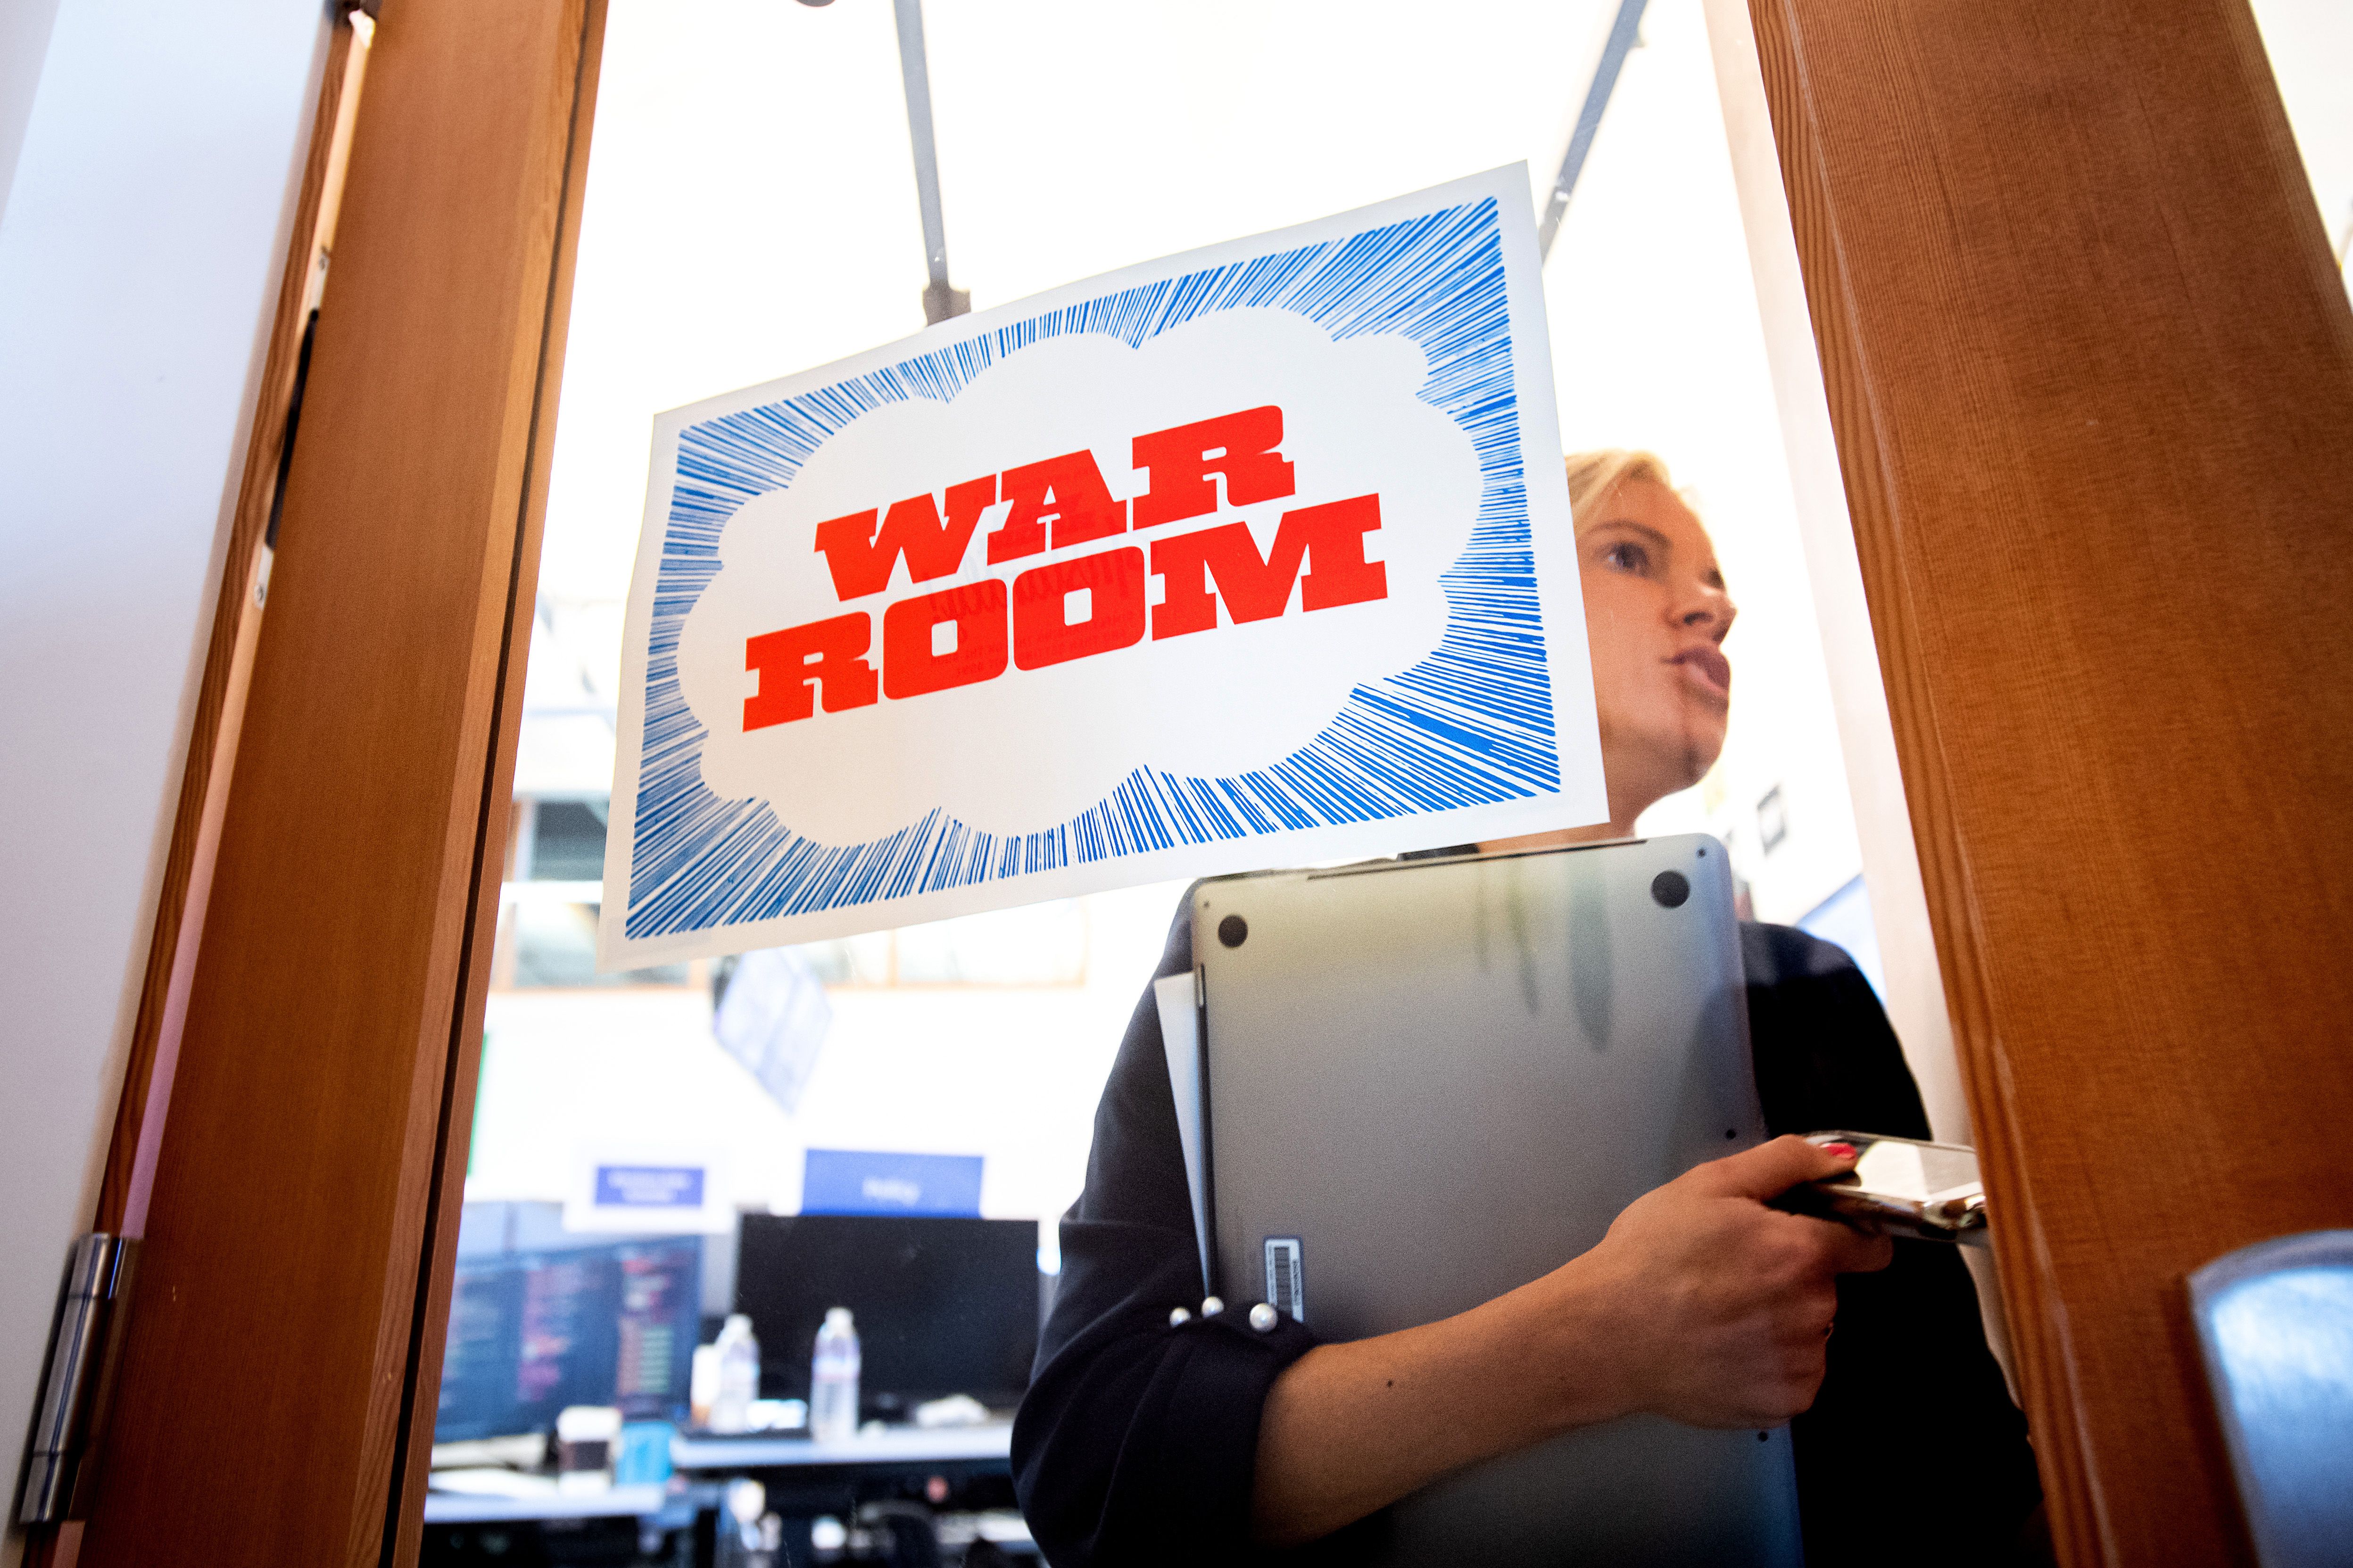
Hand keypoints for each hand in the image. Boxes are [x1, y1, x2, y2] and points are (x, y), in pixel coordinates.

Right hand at [1565, 1135, 1893, 1427]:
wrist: (1604, 1334)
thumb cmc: (1647, 1260)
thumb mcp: (1708, 1184)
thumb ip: (1785, 1161)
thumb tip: (1838, 1159)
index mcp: (1800, 1251)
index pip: (1869, 1245)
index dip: (1841, 1235)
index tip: (1811, 1238)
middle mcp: (1813, 1310)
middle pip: (1828, 1286)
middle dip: (1792, 1276)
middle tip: (1732, 1272)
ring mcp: (1801, 1362)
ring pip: (1811, 1331)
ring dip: (1781, 1322)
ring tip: (1720, 1312)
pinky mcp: (1784, 1402)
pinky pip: (1797, 1375)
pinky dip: (1769, 1364)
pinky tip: (1724, 1347)